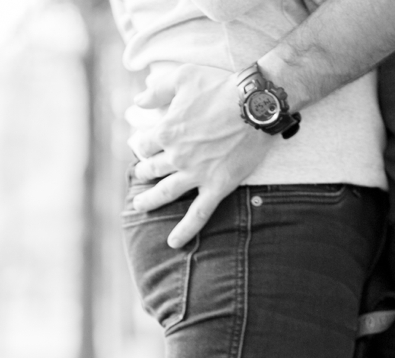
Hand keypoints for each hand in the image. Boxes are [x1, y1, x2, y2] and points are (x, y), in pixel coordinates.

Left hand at [127, 63, 273, 248]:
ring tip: (139, 207)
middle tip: (143, 175)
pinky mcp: (217, 186)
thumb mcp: (184, 77)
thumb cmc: (222, 86)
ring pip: (166, 193)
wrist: (256, 104)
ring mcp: (196, 174)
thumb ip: (157, 90)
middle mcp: (177, 156)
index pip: (144, 144)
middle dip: (144, 172)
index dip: (142, 144)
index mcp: (166, 131)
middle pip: (151, 169)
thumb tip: (137, 100)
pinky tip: (173, 243)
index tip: (143, 146)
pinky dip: (184, 231)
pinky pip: (198, 214)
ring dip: (149, 201)